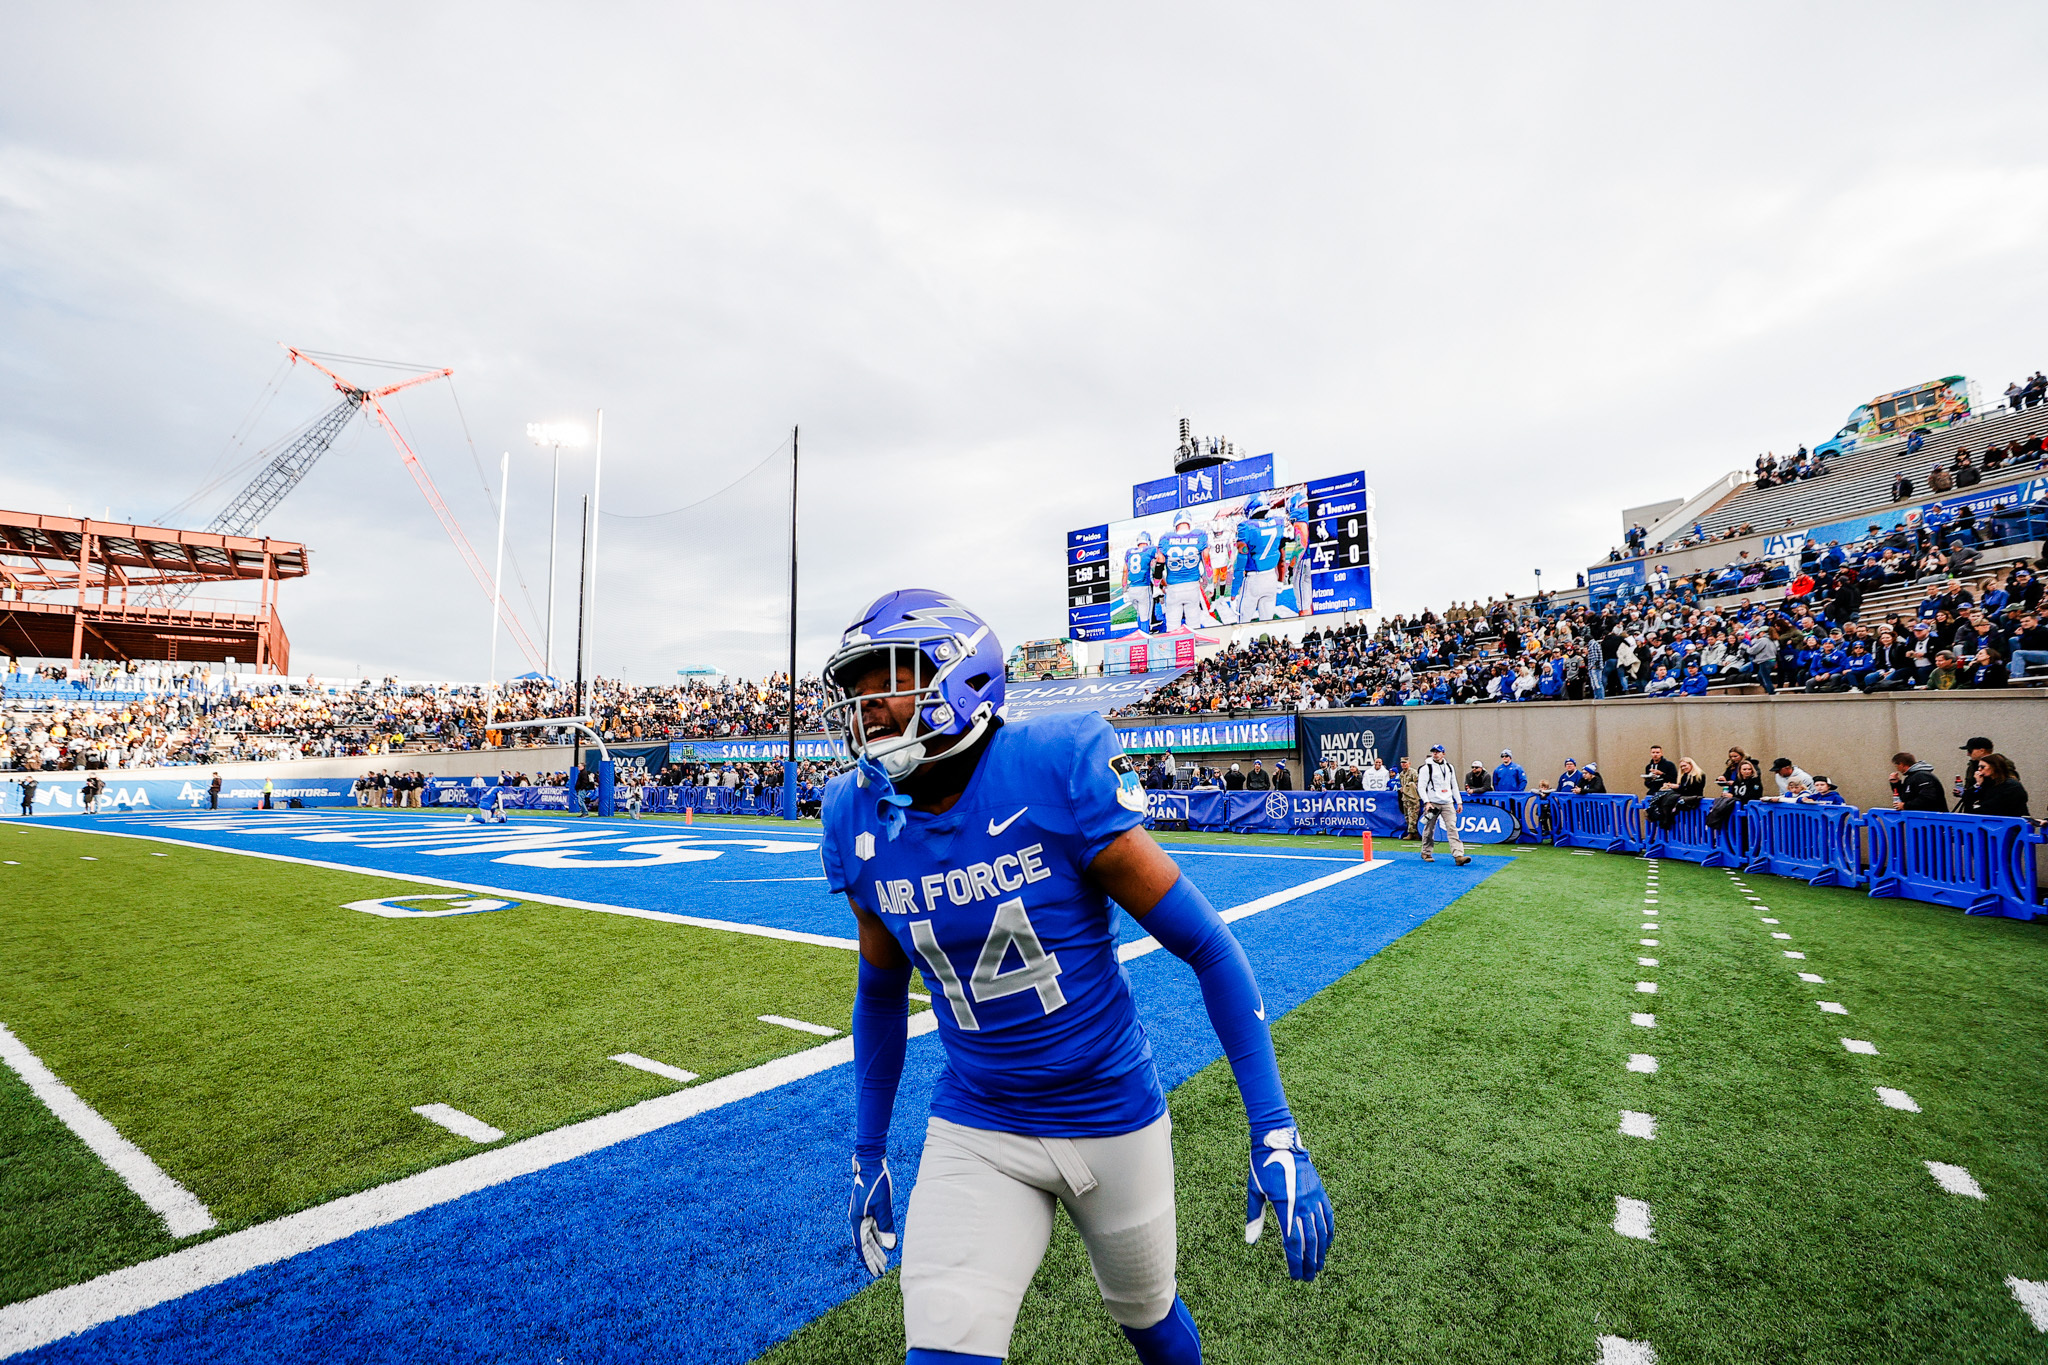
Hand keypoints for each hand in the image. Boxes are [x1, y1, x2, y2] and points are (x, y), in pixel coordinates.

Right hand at [849, 1154, 895, 1275]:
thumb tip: (889, 1246)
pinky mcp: (868, 1209)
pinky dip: (877, 1238)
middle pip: (865, 1244)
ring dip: (876, 1250)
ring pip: (869, 1237)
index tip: (876, 1272)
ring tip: (884, 1261)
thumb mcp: (883, 1206)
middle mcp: (857, 1219)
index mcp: (857, 1220)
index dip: (869, 1260)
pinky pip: (872, 1228)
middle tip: (881, 1271)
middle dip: (873, 1258)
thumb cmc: (876, 1183)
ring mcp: (862, 1214)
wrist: (871, 1164)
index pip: (862, 1247)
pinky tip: (884, 1244)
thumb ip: (886, 1226)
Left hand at [1244, 1129, 1333, 1281]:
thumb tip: (1250, 1240)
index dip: (1295, 1262)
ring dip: (1321, 1251)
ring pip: (1321, 1231)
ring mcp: (1314, 1198)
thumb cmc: (1262, 1165)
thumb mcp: (1254, 1190)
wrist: (1279, 1139)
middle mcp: (1302, 1204)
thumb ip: (1254, 1217)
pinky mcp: (1320, 1190)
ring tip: (1318, 1267)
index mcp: (1285, 1206)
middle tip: (1308, 1278)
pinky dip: (1329, 1232)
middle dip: (1309, 1263)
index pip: (1293, 1242)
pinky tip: (1327, 1243)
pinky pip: (1328, 1216)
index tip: (1296, 1276)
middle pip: (1309, 1241)